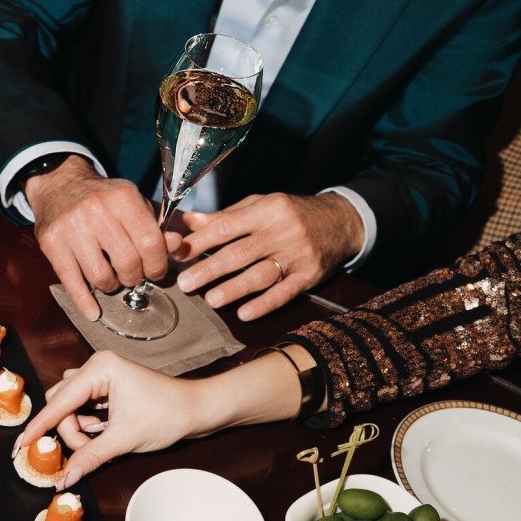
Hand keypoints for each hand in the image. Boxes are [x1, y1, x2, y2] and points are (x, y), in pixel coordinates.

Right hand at [14, 348, 302, 486]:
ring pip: (70, 408)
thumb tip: (64, 478)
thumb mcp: (124, 440)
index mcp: (99, 368)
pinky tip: (105, 433)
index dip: (39, 427)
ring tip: (103, 441)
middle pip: (60, 404)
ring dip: (79, 431)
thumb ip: (89, 457)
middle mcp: (95, 366)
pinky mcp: (106, 387)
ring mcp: (100, 376)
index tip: (19, 446)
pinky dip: (88, 426)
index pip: (58, 402)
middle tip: (82, 452)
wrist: (198, 410)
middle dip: (69, 432)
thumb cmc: (168, 415)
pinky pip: (82, 408)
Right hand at [27, 157, 172, 319]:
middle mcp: (96, 210)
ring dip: (112, 286)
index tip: (155, 271)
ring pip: (101, 276)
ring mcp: (71, 228)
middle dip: (134, 277)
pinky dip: (84, 302)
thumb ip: (156, 227)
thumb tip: (177, 247)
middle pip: (127, 263)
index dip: (157, 264)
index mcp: (122, 198)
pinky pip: (71, 281)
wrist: (60, 184)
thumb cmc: (103, 199)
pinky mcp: (52, 243)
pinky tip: (93, 312)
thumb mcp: (133, 204)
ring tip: (112, 279)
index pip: (150, 243)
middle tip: (132, 276)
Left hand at [171, 192, 363, 320]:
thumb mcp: (260, 206)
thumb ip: (225, 216)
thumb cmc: (291, 214)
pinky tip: (245, 314)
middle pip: (241, 252)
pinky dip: (264, 305)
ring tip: (211, 300)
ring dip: (234, 289)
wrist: (340, 222)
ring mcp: (297, 255)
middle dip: (210, 269)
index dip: (201, 242)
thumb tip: (187, 222)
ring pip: (261, 275)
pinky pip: (284, 293)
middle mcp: (283, 231)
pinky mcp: (309, 276)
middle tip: (185, 283)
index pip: (228, 226)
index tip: (179, 255)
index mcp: (267, 210)